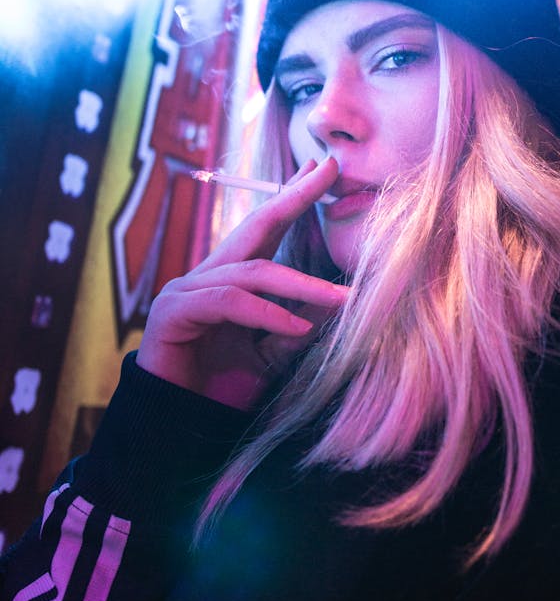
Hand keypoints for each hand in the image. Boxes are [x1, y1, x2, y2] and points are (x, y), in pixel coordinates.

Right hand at [136, 157, 347, 408]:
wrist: (179, 432)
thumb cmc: (223, 388)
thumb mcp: (274, 353)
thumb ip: (299, 324)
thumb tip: (340, 300)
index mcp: (231, 278)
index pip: (267, 228)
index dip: (294, 197)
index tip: (323, 168)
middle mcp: (208, 275)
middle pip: (256, 226)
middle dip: (294, 197)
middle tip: (327, 171)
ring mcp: (187, 290)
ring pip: (252, 272)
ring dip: (301, 284)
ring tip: (343, 300)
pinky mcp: (174, 312)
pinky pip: (229, 303)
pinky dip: (268, 314)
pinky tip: (298, 326)